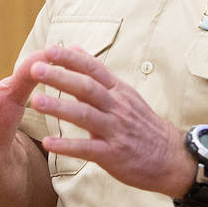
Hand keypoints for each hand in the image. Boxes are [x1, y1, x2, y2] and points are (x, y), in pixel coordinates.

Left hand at [28, 44, 192, 196]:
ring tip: (36, 101)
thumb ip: (97, 74)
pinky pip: (88, 148)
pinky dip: (68, 146)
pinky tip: (49, 143)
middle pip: (87, 88)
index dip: (71, 58)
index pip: (93, 69)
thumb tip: (74, 48)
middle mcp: (117, 107)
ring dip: (60, 107)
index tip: (49, 49)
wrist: (172, 158)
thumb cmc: (142, 125)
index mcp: (118, 91)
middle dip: (60, 77)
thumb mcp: (124, 94)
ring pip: (85, 115)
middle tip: (35, 68)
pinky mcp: (114, 154)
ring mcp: (116, 130)